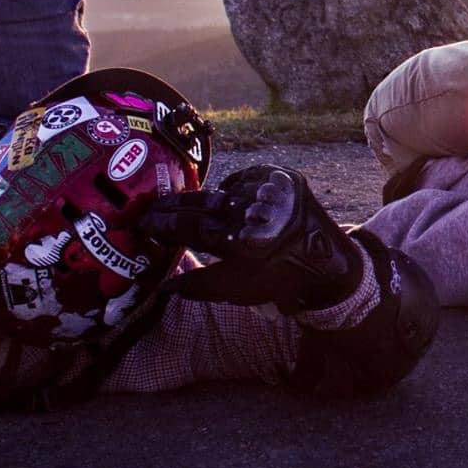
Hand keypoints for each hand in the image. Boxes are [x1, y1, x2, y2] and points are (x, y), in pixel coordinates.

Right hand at [141, 166, 363, 312]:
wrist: (328, 265)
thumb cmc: (279, 282)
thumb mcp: (237, 290)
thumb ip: (196, 285)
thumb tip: (161, 286)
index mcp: (242, 242)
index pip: (189, 227)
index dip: (161, 223)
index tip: (140, 221)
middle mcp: (257, 212)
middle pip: (202, 203)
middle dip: (173, 205)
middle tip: (150, 207)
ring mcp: (273, 190)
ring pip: (226, 190)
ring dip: (208, 200)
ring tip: (189, 207)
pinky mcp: (286, 177)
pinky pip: (249, 178)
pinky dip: (237, 188)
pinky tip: (230, 200)